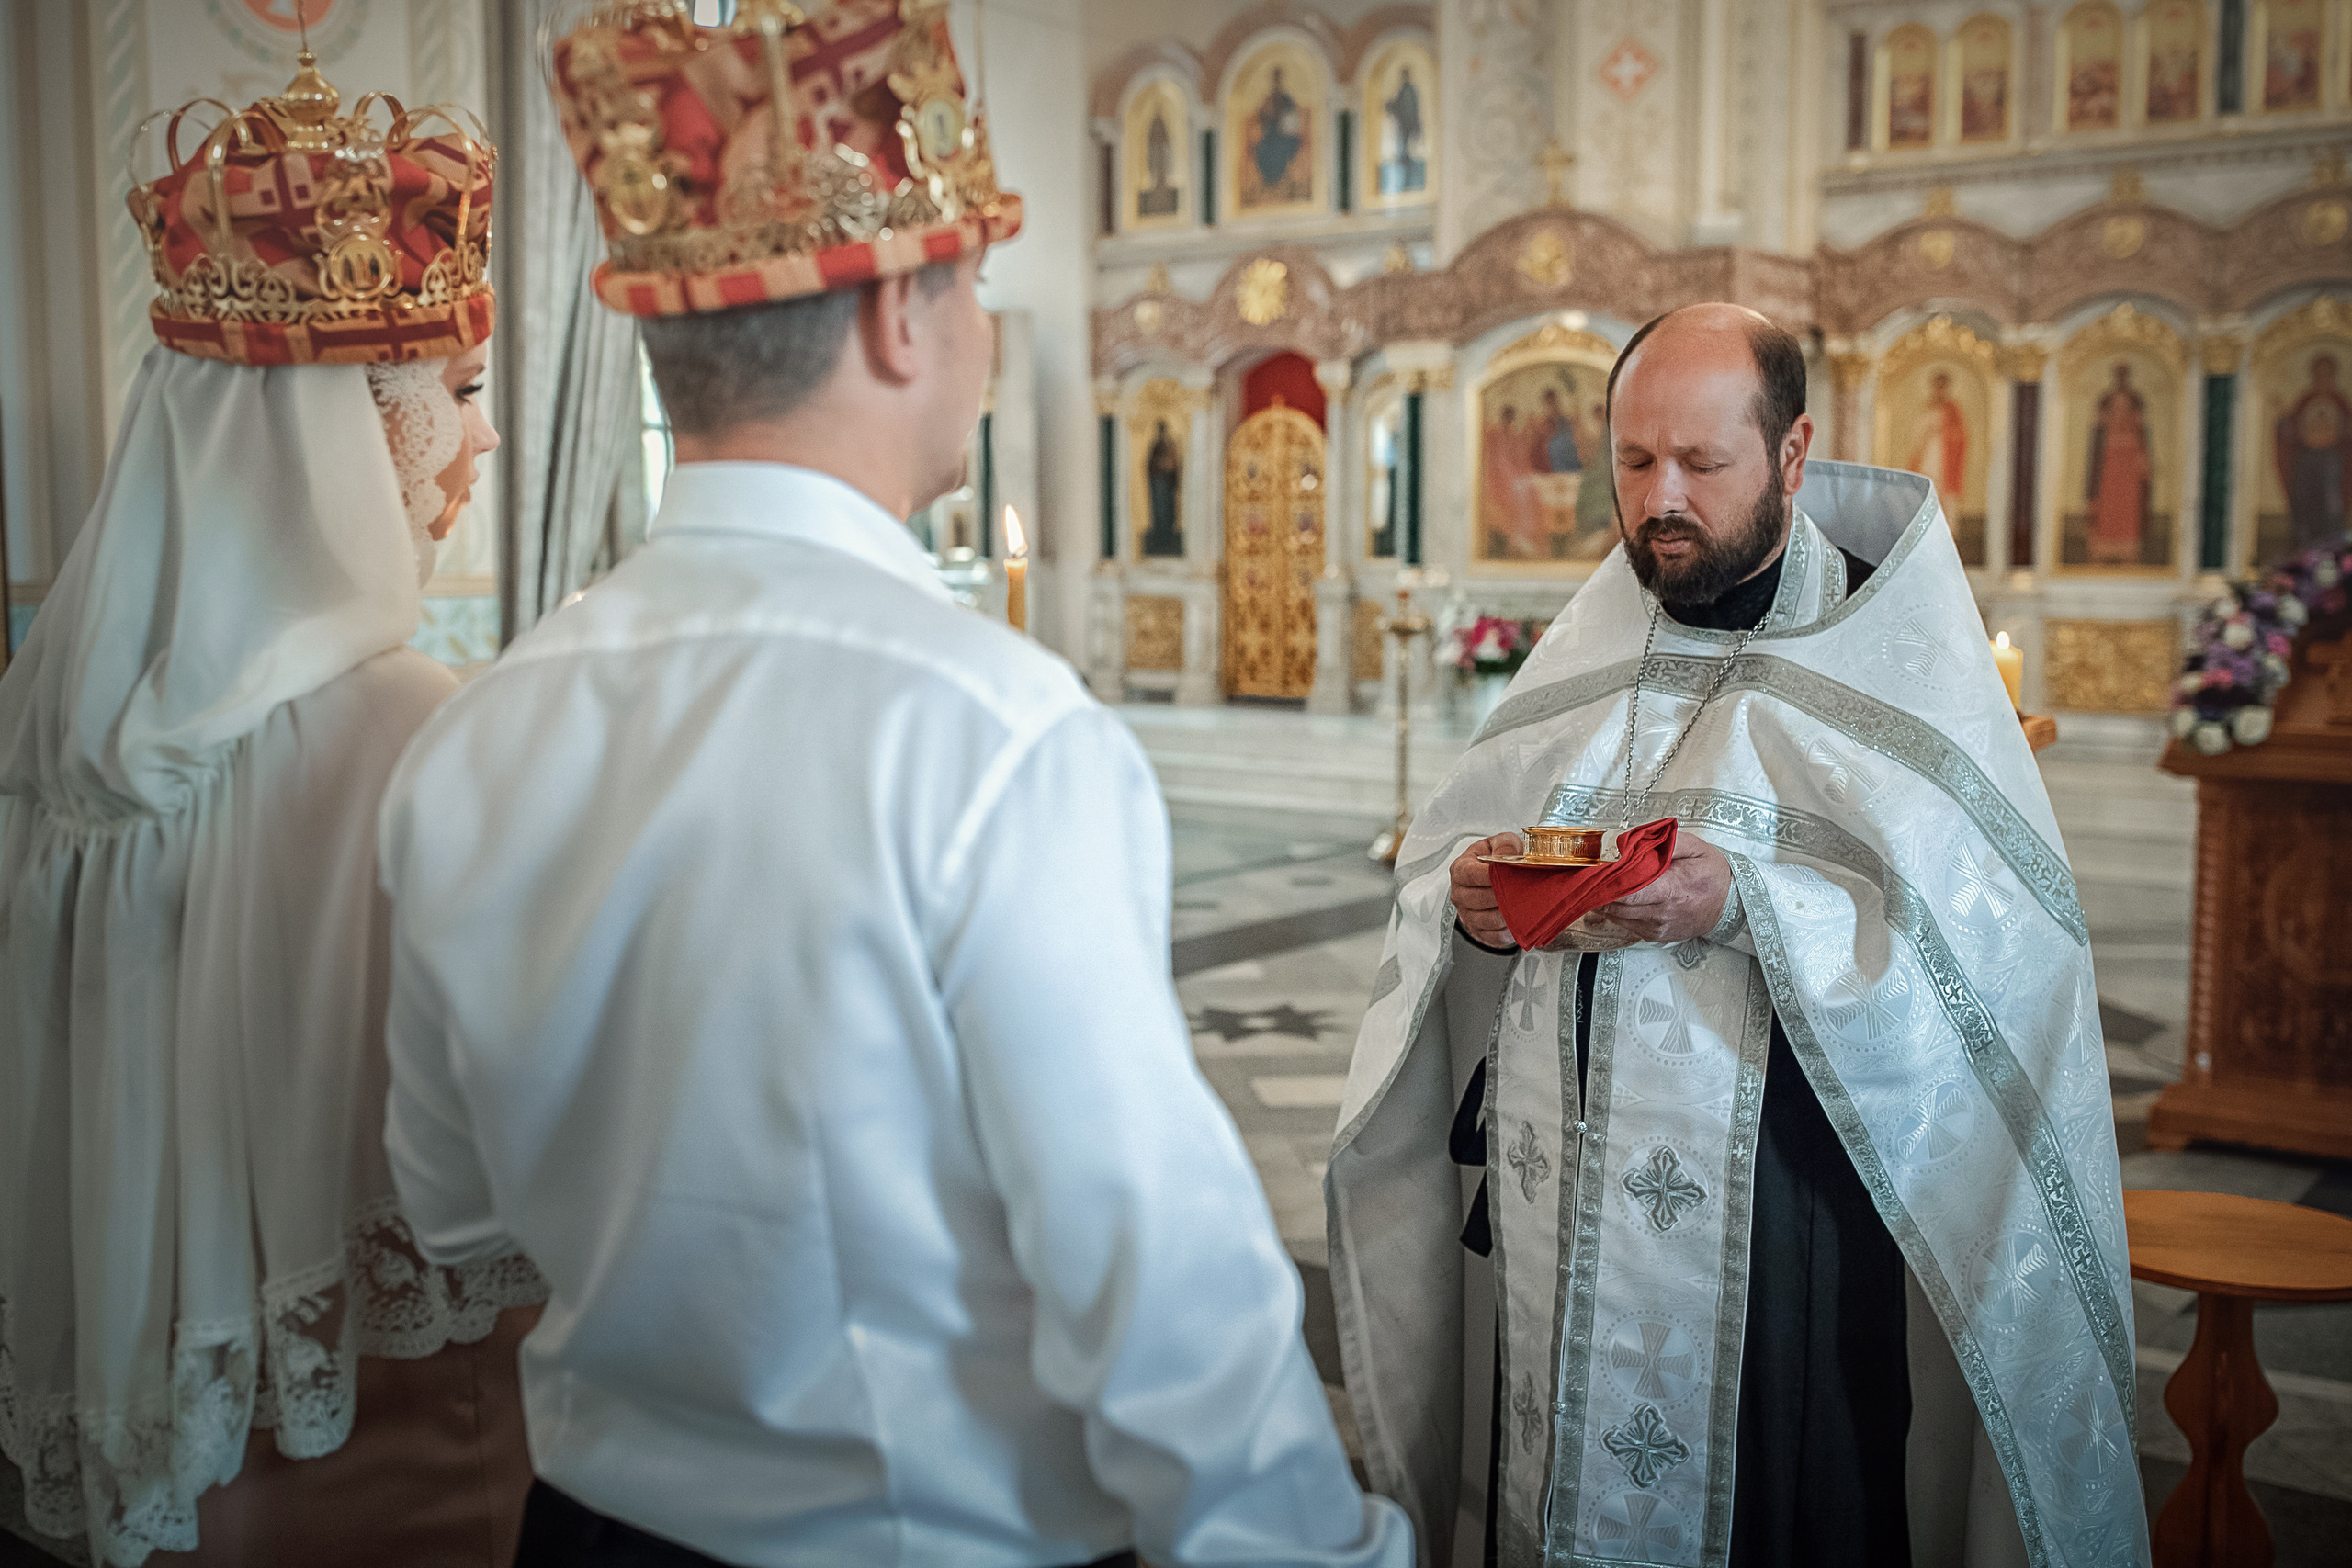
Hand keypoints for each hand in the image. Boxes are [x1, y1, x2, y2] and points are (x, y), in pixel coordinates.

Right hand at [1449, 832, 1523, 948]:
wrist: (1501, 875)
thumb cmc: (1500, 858)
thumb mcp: (1503, 842)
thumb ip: (1505, 845)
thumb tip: (1505, 858)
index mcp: (1460, 869)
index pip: (1470, 874)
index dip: (1489, 876)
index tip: (1508, 875)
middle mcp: (1459, 894)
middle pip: (1478, 899)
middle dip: (1503, 895)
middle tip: (1523, 891)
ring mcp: (1467, 915)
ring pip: (1486, 920)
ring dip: (1507, 914)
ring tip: (1524, 905)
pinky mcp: (1479, 931)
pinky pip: (1493, 936)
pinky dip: (1508, 930)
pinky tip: (1519, 920)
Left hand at [1591, 834, 1730, 944]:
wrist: (1731, 903)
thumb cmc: (1712, 874)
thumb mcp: (1695, 847)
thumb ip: (1664, 841)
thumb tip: (1632, 840)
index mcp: (1672, 890)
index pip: (1628, 892)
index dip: (1607, 882)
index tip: (1596, 870)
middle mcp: (1663, 914)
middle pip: (1617, 905)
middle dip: (1601, 889)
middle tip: (1593, 873)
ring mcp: (1658, 928)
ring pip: (1617, 916)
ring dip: (1607, 899)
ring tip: (1605, 882)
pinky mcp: (1655, 936)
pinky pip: (1626, 923)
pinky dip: (1619, 910)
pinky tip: (1623, 896)